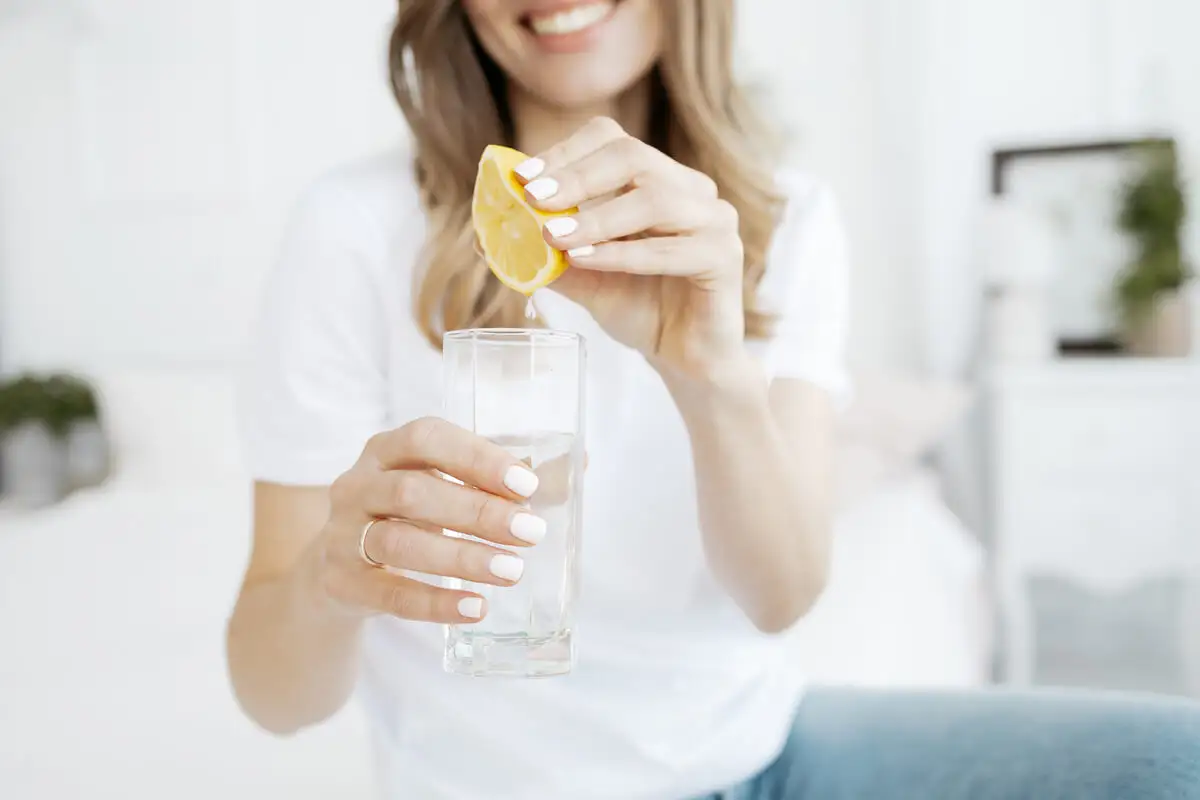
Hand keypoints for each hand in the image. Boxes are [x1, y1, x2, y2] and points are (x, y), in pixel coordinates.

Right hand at [303, 417, 546, 623]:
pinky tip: (475, 607)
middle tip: (531, 533)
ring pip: (398, 541)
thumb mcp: (444, 487)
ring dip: (460, 557)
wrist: (337, 570)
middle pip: (413, 492)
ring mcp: (341, 534)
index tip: (526, 485)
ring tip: (511, 571)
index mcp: (385, 449)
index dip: (476, 457)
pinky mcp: (339, 582)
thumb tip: (580, 461)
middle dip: (477, 511)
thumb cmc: (410, 516)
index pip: (425, 438)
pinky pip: (387, 594)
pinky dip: (434, 602)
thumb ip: (502, 477)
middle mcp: (356, 485)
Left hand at [516, 117, 746, 379]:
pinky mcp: (725, 256)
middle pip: (633, 156)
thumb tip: (492, 234)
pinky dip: (622, 253)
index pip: (611, 141)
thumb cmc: (640, 309)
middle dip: (576, 176)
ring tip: (553, 237)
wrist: (684, 359)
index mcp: (658, 179)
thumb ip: (549, 252)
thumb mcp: (584, 276)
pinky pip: (671, 248)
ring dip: (596, 217)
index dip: (565, 153)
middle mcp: (691, 189)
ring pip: (654, 198)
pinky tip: (587, 261)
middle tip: (534, 198)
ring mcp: (714, 219)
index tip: (523, 177)